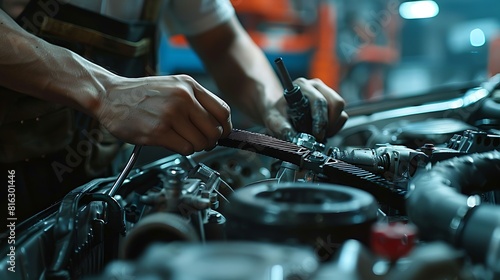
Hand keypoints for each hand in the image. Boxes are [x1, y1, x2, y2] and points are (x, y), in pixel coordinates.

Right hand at [95, 74, 231, 154]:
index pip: (223, 111)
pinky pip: (186, 149)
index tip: (222, 133)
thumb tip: (218, 123)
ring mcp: (171, 115)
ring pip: (201, 142)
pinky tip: (172, 141)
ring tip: (183, 139)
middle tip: (201, 141)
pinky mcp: (159, 132)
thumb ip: (196, 101)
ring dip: (195, 146)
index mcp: (189, 85)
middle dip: (210, 140)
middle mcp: (183, 98)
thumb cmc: (142, 94)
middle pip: (215, 130)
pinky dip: (183, 150)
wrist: (110, 96)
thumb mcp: (174, 86)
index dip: (226, 127)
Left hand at [264, 78, 347, 141]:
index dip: (321, 120)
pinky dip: (335, 127)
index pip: (319, 101)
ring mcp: (326, 92)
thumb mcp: (274, 120)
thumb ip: (283, 128)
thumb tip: (295, 138)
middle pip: (336, 103)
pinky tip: (323, 131)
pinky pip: (342, 116)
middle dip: (329, 123)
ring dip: (332, 126)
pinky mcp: (332, 102)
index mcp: (302, 86)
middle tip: (319, 136)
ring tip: (320, 133)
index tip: (317, 135)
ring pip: (341, 110)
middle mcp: (316, 86)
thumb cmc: (278, 113)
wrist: (280, 112)